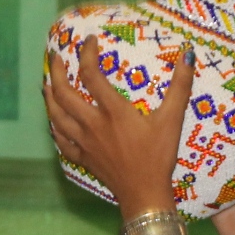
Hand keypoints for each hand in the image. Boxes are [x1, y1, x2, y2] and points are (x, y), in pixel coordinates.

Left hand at [43, 34, 196, 216]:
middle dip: (56, 70)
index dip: (87, 53)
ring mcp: (84, 142)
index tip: (89, 41)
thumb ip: (181, 86)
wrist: (145, 193)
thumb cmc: (159, 157)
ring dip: (49, 96)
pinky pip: (60, 140)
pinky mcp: (83, 158)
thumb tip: (188, 53)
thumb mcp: (173, 120)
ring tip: (47, 83)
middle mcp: (92, 123)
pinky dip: (54, 127)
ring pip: (56, 114)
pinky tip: (54, 120)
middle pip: (63, 92)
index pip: (91, 74)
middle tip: (54, 56)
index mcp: (112, 111)